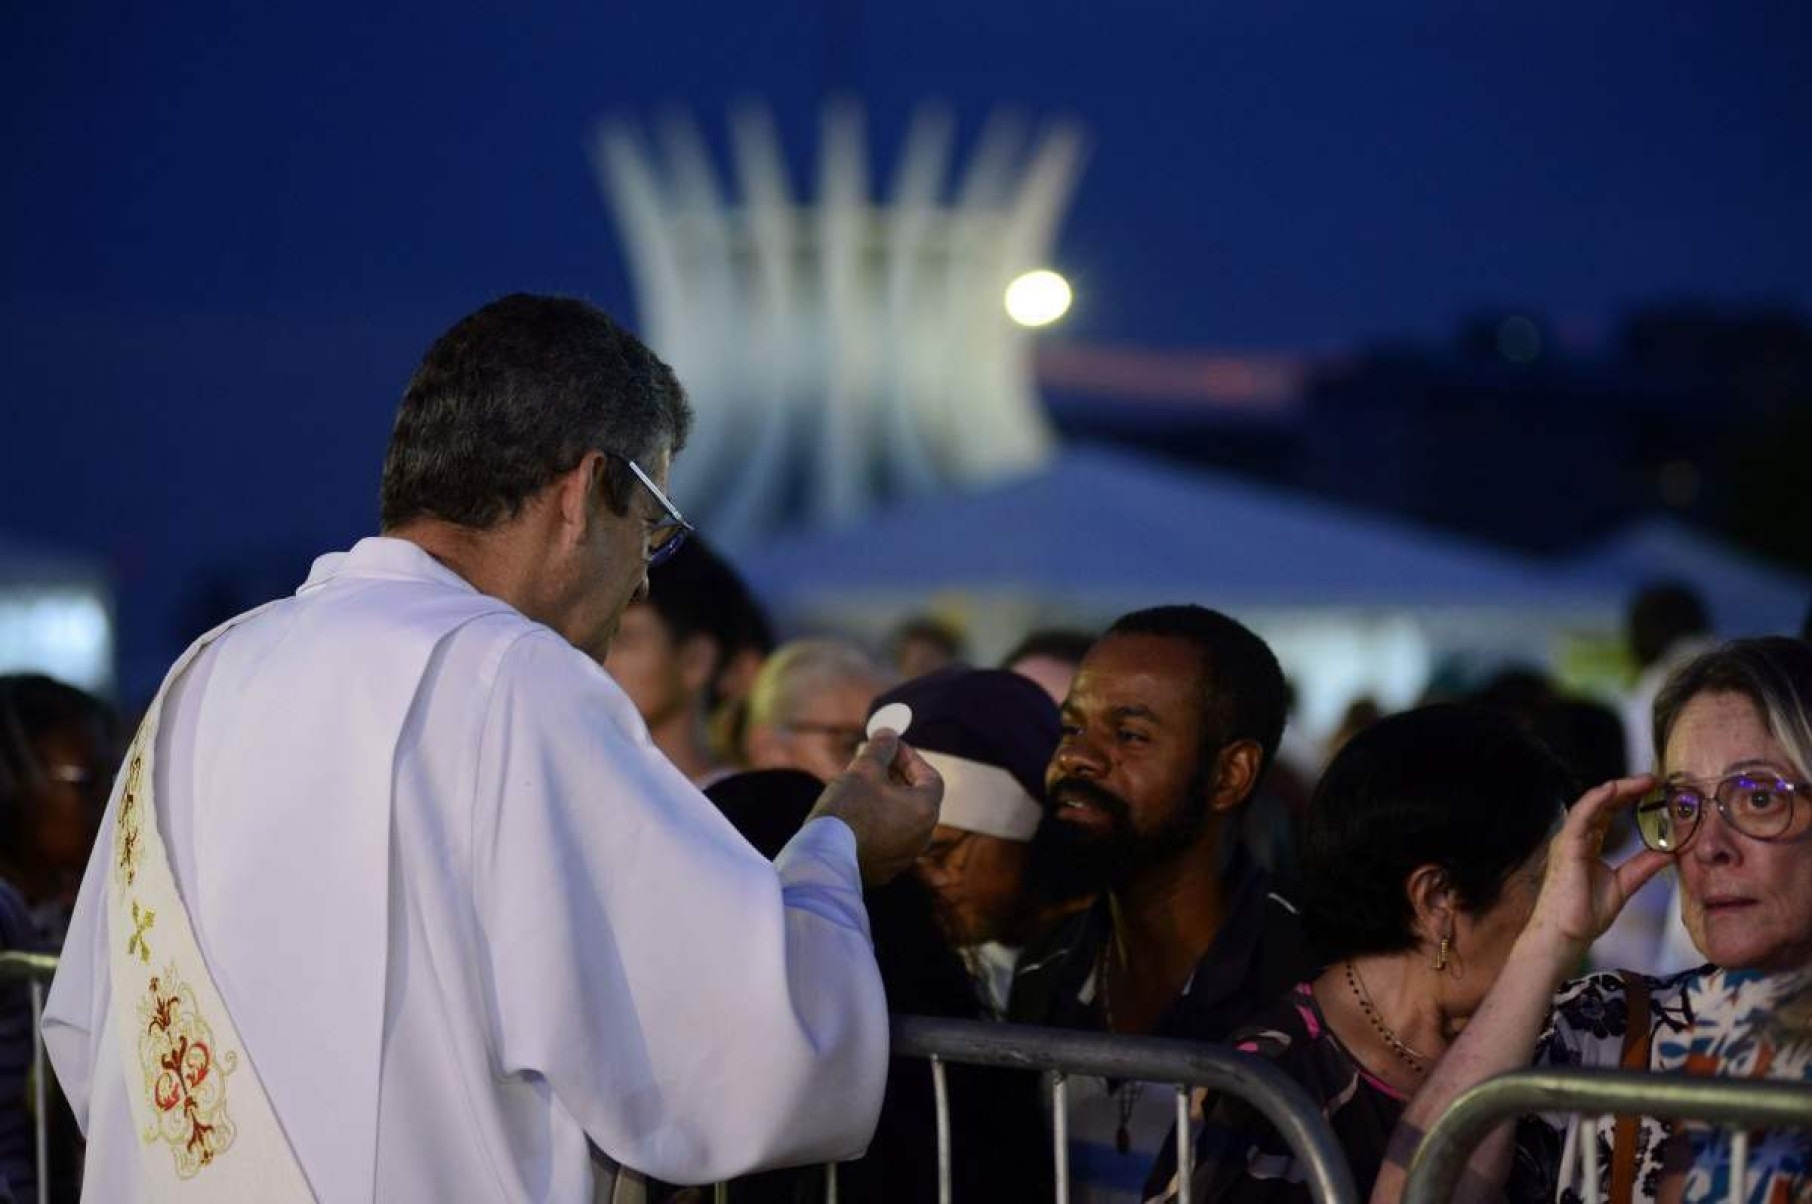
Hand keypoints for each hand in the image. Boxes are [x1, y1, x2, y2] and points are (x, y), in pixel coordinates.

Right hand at [808, 728, 942, 885]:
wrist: (825, 861)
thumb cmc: (848, 811)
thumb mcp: (864, 770)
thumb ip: (881, 749)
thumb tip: (889, 733)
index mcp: (925, 811)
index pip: (930, 777)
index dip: (911, 757)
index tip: (891, 746)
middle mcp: (923, 836)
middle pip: (917, 798)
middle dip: (897, 776)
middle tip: (874, 761)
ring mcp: (905, 856)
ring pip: (902, 819)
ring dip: (887, 799)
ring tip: (860, 785)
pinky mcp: (886, 869)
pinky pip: (888, 839)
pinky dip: (878, 821)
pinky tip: (854, 813)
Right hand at [1524, 775, 1672, 961]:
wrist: (1566, 935)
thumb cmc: (1584, 914)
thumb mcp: (1623, 886)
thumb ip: (1642, 867)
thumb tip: (1668, 853)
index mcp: (1587, 846)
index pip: (1607, 813)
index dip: (1627, 798)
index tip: (1652, 789)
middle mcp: (1576, 838)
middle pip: (1601, 804)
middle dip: (1626, 789)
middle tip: (1653, 780)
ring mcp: (1569, 841)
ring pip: (1592, 805)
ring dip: (1616, 789)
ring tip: (1641, 781)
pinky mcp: (1567, 847)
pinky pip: (1581, 816)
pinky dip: (1596, 800)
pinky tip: (1613, 789)